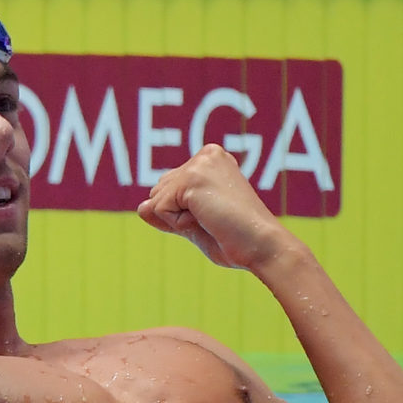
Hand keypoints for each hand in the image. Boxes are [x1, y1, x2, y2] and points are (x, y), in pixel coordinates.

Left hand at [137, 144, 285, 270]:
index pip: (170, 189)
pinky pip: (160, 209)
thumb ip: (166, 215)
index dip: (186, 213)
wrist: (262, 246)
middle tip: (217, 220)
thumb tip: (140, 207)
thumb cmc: (237, 240)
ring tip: (213, 220)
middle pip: (160, 192)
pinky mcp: (190, 180)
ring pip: (158, 201)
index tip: (220, 216)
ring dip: (179, 220)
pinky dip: (178, 224)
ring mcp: (198, 165)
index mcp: (212, 159)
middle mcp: (206, 155)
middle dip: (179, 215)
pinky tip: (208, 221)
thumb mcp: (194, 225)